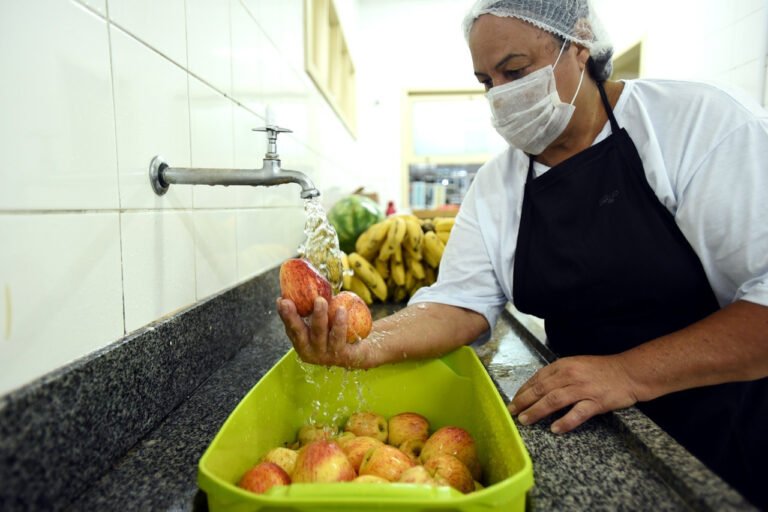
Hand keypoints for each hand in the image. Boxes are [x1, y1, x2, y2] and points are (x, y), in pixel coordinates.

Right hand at [276, 296, 370, 368]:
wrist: (363, 349)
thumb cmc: (338, 330)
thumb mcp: (325, 319)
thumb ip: (314, 307)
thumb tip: (305, 281)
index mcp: (303, 344)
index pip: (291, 329)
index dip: (285, 315)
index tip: (281, 300)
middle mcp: (311, 352)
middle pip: (300, 333)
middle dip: (293, 317)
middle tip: (289, 301)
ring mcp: (326, 356)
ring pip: (320, 334)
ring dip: (318, 316)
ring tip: (321, 300)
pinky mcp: (343, 356)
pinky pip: (339, 337)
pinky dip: (339, 323)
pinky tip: (341, 310)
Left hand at [509, 355, 639, 433]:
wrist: (629, 372)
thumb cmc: (602, 370)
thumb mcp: (576, 365)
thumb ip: (558, 374)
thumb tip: (538, 387)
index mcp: (563, 365)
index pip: (537, 378)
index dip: (523, 390)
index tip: (514, 401)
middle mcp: (570, 375)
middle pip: (541, 389)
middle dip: (523, 401)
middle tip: (512, 413)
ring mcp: (582, 388)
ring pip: (553, 400)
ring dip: (537, 411)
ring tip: (526, 421)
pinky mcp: (595, 401)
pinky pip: (577, 413)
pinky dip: (565, 421)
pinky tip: (555, 429)